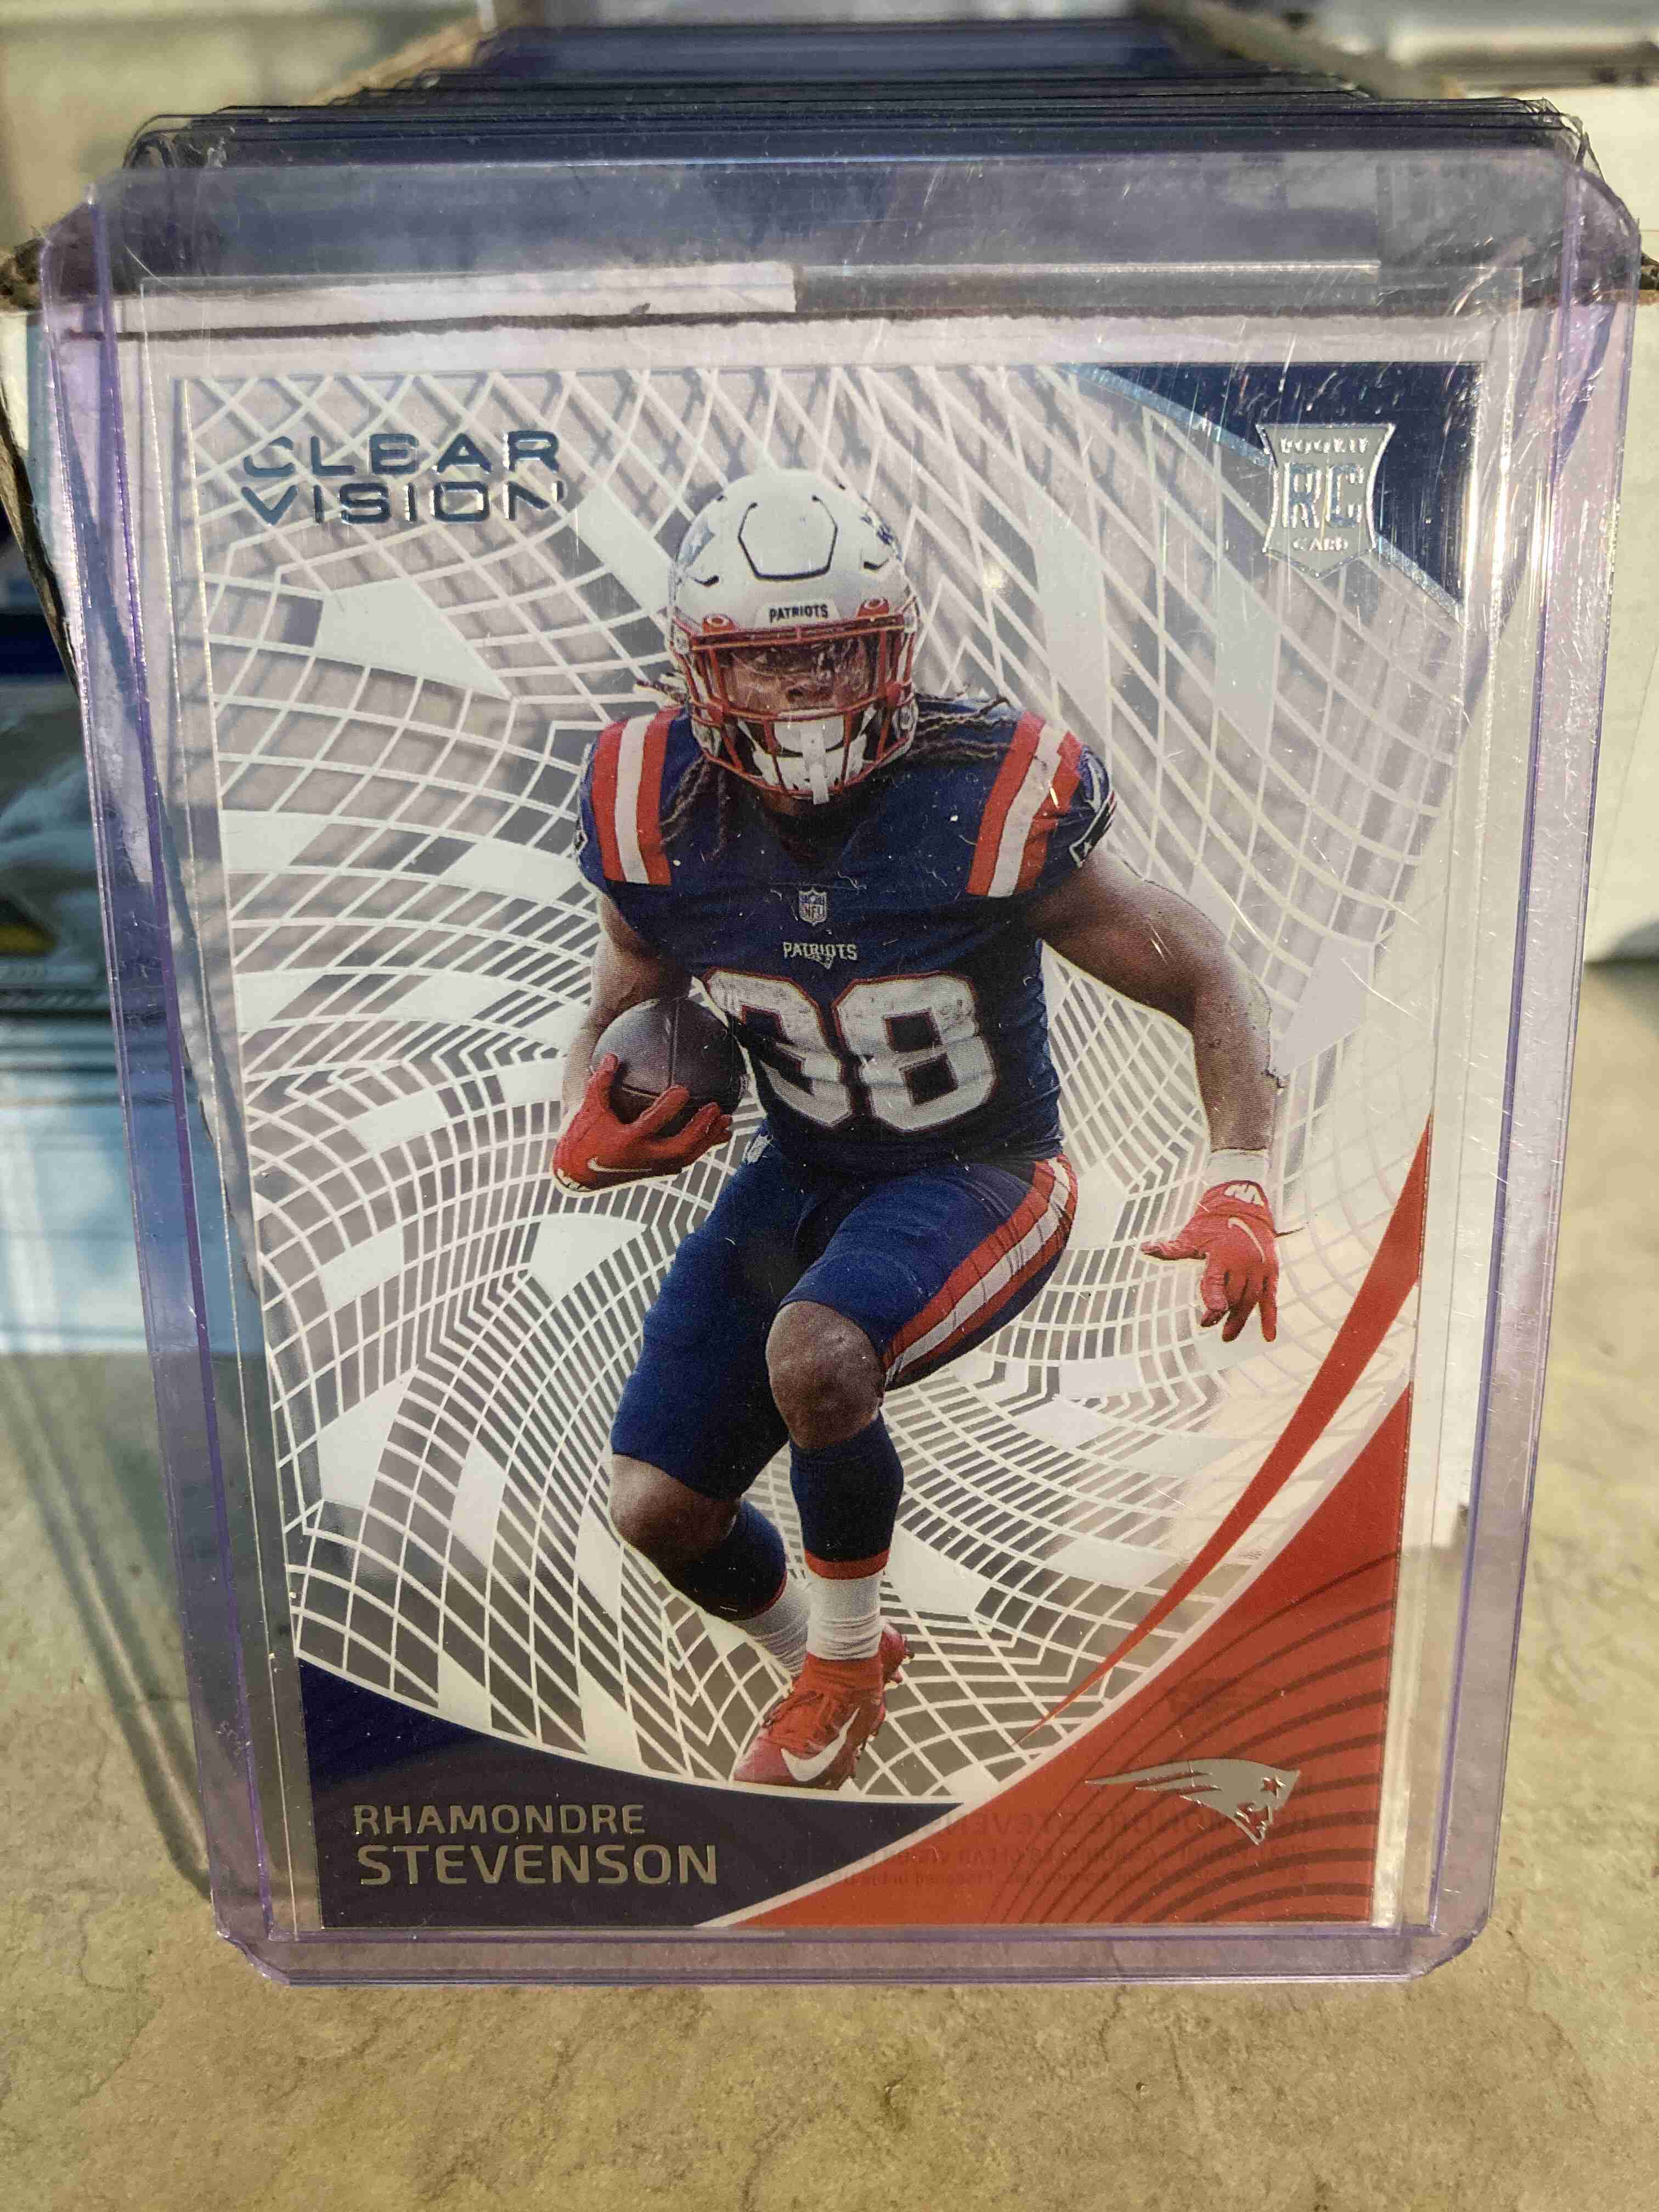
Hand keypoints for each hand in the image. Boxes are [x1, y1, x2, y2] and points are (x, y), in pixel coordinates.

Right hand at [551, 1055, 731, 1192]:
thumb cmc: (583, 1137)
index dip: (669, 1107)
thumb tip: (611, 1056)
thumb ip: (600, 1084)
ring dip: (709, 1140)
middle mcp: (642, 1158)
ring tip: (727, 1121)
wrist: (577, 1174)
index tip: (684, 1090)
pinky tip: (715, 1135)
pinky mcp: (656, 1172)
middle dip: (701, 1129)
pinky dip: (701, 1148)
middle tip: (716, 1108)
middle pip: (680, 1147)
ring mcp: (652, 1168)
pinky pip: (684, 1161)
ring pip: (687, 1157)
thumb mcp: (589, 1110)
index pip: (652, 1124)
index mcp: (626, 1141)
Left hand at [1142, 1178, 1277, 1343]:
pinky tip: (1269, 1337)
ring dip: (1240, 1320)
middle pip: (1233, 1296)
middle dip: (1224, 1315)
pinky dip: (1270, 1318)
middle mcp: (1243, 1262)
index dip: (1211, 1302)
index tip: (1205, 1321)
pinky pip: (1271, 1298)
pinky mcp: (1271, 1271)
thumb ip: (1171, 1250)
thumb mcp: (1191, 1236)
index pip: (1215, 1284)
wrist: (1244, 1206)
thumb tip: (1144, 1249)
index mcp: (1222, 1255)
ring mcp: (1260, 1267)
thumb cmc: (1212, 1223)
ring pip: (1251, 1301)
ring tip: (1228, 1335)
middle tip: (1215, 1330)